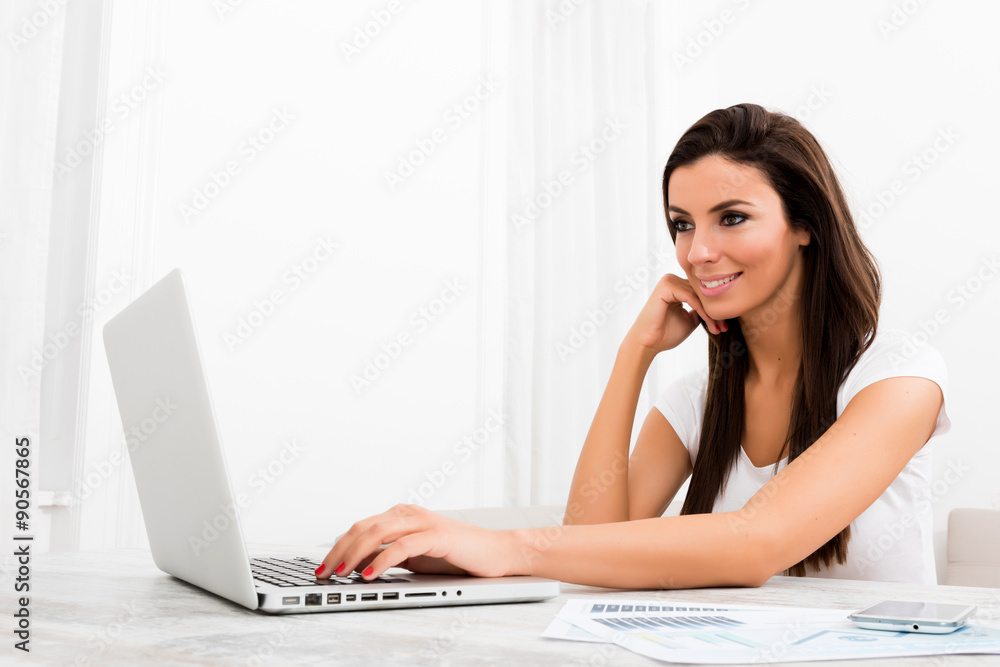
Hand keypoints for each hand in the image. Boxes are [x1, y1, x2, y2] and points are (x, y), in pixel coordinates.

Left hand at [316, 504, 524, 579]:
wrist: (495, 552)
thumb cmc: (455, 555)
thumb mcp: (413, 557)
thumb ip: (387, 554)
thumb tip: (356, 563)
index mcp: (401, 515)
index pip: (361, 527)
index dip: (338, 546)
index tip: (323, 567)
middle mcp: (409, 513)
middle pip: (363, 527)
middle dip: (339, 551)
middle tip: (324, 573)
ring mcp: (423, 522)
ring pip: (378, 533)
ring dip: (354, 555)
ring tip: (341, 574)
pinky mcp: (437, 535)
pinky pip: (402, 546)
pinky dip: (382, 560)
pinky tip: (369, 574)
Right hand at [623, 273, 726, 353]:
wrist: (648, 343)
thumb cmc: (665, 334)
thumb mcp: (690, 320)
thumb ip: (701, 310)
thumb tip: (720, 308)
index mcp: (676, 286)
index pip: (700, 292)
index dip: (714, 308)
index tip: (724, 325)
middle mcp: (672, 280)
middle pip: (701, 292)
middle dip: (714, 311)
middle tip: (725, 327)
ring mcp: (668, 281)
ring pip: (698, 294)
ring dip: (710, 312)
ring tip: (718, 327)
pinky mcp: (665, 286)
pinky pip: (690, 296)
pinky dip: (701, 309)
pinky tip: (708, 321)